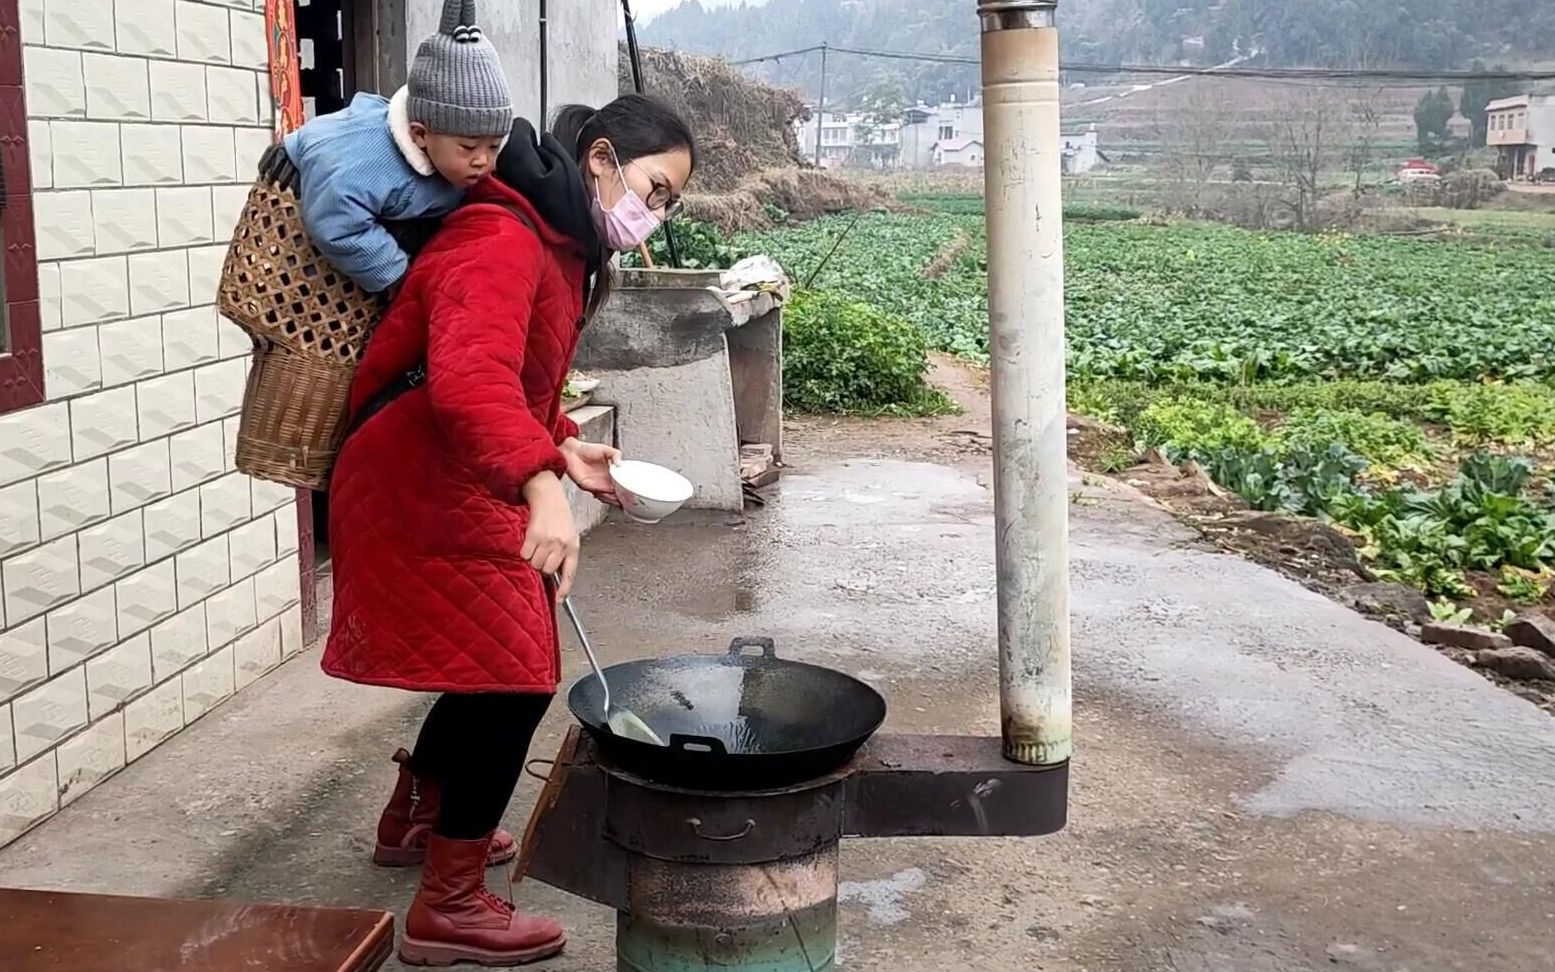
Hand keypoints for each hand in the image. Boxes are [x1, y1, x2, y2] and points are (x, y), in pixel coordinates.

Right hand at [520, 472, 579, 597]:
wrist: (549, 496)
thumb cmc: (559, 517)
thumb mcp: (570, 535)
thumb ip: (565, 554)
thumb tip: (556, 576)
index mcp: (573, 547)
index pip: (570, 573)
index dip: (564, 589)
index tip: (560, 599)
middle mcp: (562, 545)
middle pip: (547, 571)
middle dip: (543, 566)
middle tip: (543, 554)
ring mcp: (548, 541)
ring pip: (535, 564)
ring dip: (533, 558)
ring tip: (537, 545)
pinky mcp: (533, 536)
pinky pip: (525, 555)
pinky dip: (525, 551)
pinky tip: (530, 541)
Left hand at [560, 437, 622, 506]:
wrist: (571, 450)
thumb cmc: (585, 449)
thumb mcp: (605, 449)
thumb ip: (615, 454)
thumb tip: (621, 463)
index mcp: (608, 472)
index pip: (619, 483)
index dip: (625, 487)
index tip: (632, 490)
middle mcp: (602, 480)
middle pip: (614, 492)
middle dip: (621, 496)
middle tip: (629, 498)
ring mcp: (595, 484)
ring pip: (607, 496)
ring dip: (614, 498)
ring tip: (621, 499)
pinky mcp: (587, 486)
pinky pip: (598, 494)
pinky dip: (605, 496)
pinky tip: (611, 495)